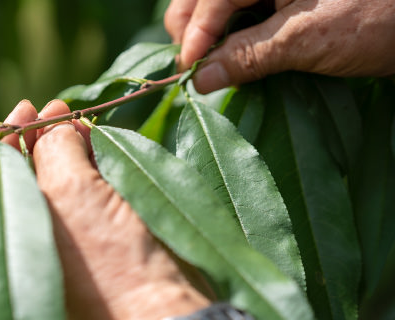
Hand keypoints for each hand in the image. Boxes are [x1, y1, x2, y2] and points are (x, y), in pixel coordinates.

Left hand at [1, 99, 208, 319]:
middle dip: (48, 135)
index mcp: (17, 221)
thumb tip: (56, 124)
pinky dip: (99, 166)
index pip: (5, 167)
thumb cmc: (108, 255)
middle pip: (38, 169)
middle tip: (63, 109)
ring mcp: (75, 232)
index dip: (17, 131)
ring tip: (85, 126)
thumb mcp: (71, 191)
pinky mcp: (107, 234)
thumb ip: (55, 148)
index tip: (32, 105)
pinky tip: (106, 151)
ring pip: (69, 177)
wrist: (160, 307)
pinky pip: (96, 190)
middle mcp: (41, 226)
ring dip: (75, 148)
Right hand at [165, 0, 394, 92]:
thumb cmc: (375, 20)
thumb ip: (248, 56)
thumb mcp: (305, 40)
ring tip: (212, 69)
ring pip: (221, 9)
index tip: (189, 71)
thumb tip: (202, 78)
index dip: (195, 34)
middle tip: (196, 70)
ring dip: (211, 39)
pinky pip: (243, 18)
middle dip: (195, 33)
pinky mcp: (284, 4)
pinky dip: (233, 41)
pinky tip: (233, 62)